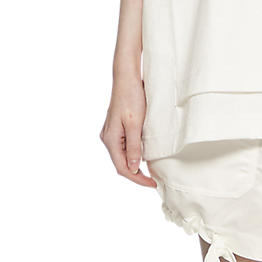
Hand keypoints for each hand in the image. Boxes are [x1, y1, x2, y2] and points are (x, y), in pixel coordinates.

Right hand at [99, 70, 155, 187]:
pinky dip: (134, 154)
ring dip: (135, 164)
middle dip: (136, 174)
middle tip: (153, 180)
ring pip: (123, 156)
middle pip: (121, 164)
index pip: (122, 167)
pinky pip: (124, 146)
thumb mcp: (135, 124)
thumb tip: (134, 167)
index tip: (151, 183)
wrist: (127, 77)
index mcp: (110, 139)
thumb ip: (134, 147)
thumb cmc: (131, 97)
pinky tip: (144, 155)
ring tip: (150, 171)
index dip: (137, 178)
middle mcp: (108, 138)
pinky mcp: (117, 128)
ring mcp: (111, 133)